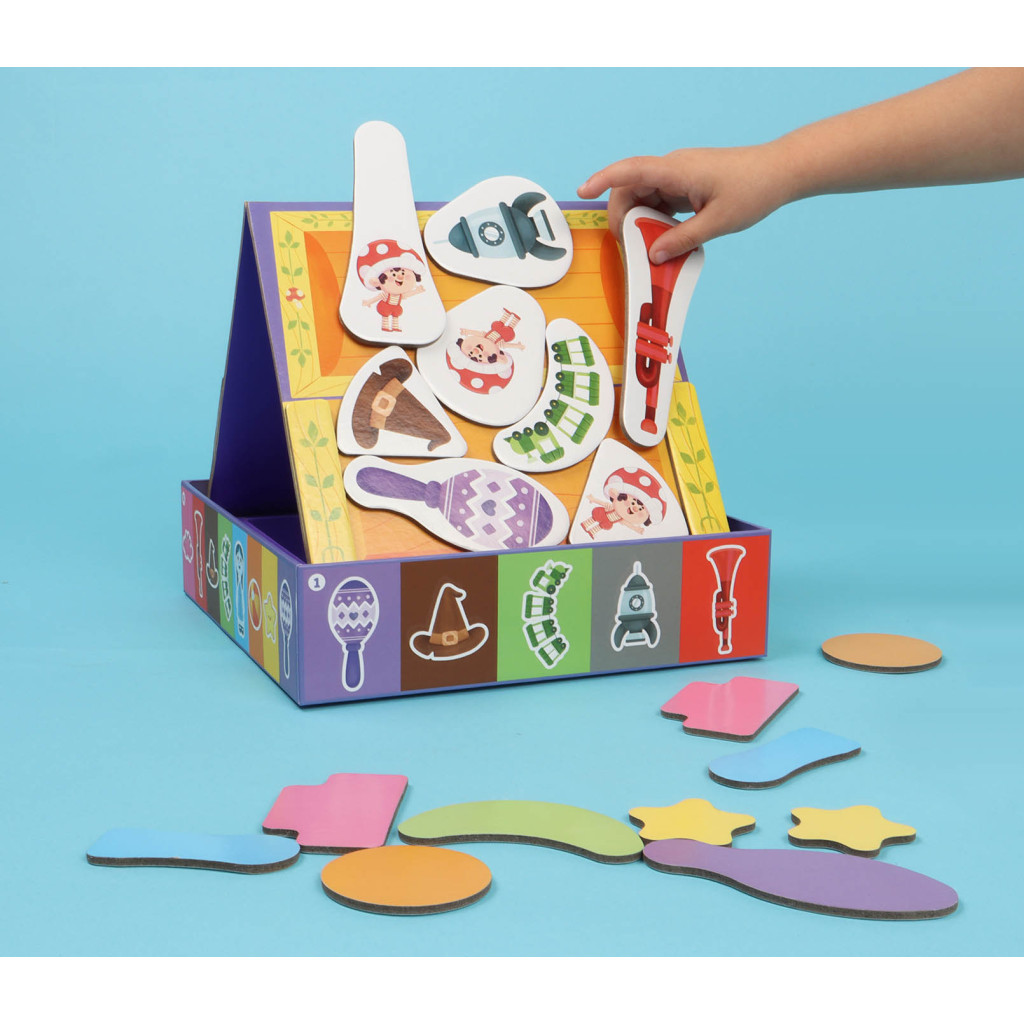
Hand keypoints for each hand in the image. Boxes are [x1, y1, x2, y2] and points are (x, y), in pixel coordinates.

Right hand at [577, 143, 792, 262]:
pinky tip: (663, 238)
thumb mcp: (717, 222)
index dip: (603, 179)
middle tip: (626, 246)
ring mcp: (680, 175)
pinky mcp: (687, 184)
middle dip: (622, 216)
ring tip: (647, 247)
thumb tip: (653, 255)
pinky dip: (656, 220)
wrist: (781, 171)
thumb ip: (682, 240)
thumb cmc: (754, 190)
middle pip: (631, 187)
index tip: (583, 191)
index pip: (631, 170)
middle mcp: (674, 168)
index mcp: (678, 170)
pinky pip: (660, 200)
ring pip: (645, 196)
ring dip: (640, 221)